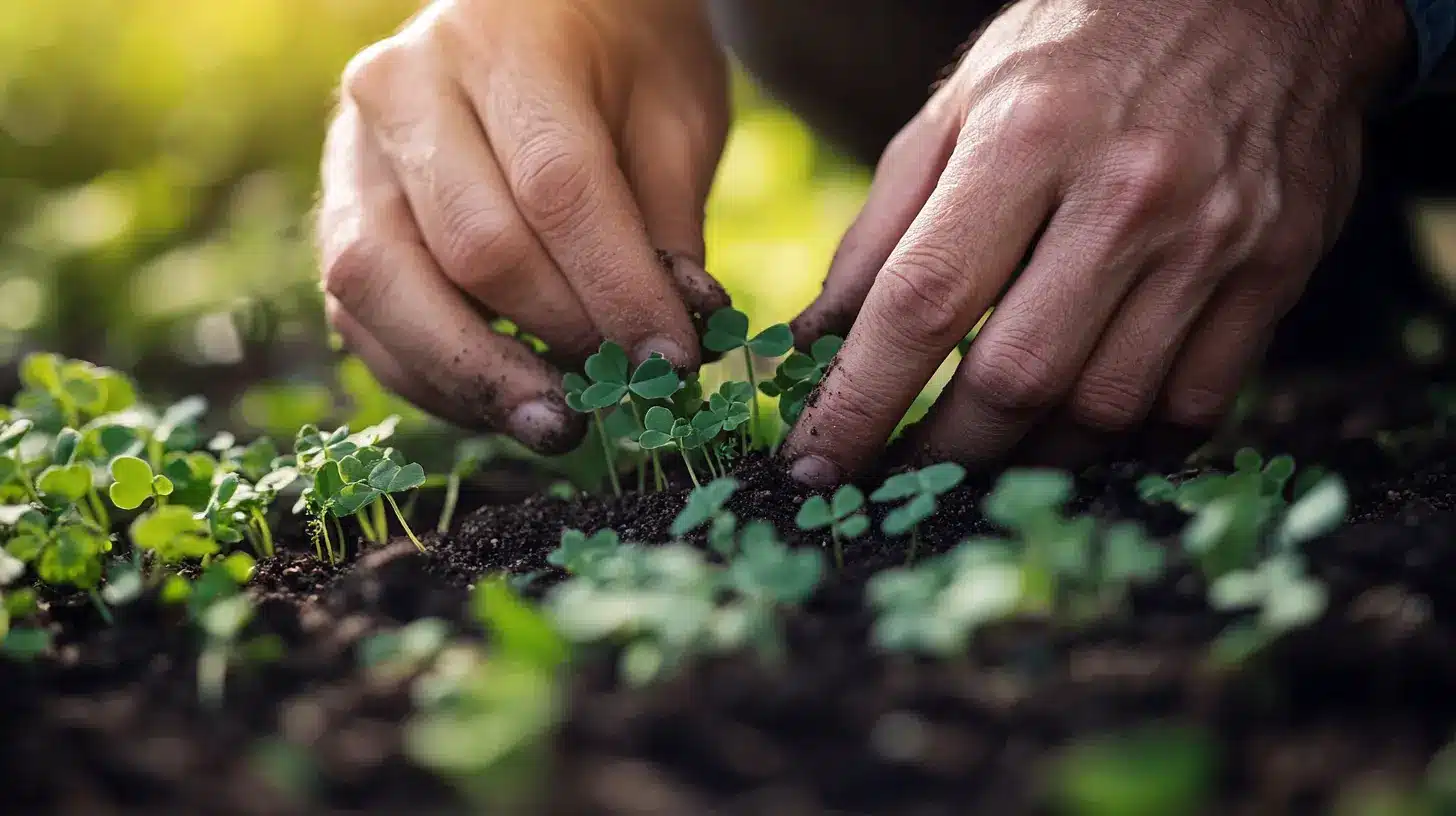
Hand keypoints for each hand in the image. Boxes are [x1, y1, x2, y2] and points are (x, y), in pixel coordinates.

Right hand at [317, 0, 728, 451]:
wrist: (536, 14)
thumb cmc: (621, 63)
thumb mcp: (673, 117)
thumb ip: (665, 227)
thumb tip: (662, 350)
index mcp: (502, 45)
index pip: (557, 188)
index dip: (617, 288)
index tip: (671, 358)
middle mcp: (405, 89)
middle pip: (474, 248)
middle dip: (558, 338)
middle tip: (624, 391)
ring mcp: (352, 153)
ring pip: (387, 290)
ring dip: (478, 376)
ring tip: (557, 424)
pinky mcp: (336, 214)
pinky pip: (363, 319)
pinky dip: (434, 376)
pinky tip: (503, 399)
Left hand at [783, 0, 1409, 482]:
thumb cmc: (1087, 41)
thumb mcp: (963, 100)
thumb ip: (885, 225)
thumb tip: (818, 338)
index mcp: (1027, 137)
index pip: (923, 302)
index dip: (858, 403)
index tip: (813, 466)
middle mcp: (1125, 195)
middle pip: (1015, 378)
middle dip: (940, 452)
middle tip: (903, 474)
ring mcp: (1212, 239)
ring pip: (1104, 409)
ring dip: (1029, 458)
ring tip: (987, 453)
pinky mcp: (1275, 271)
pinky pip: (1194, 405)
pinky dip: (1128, 445)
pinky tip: (1082, 436)